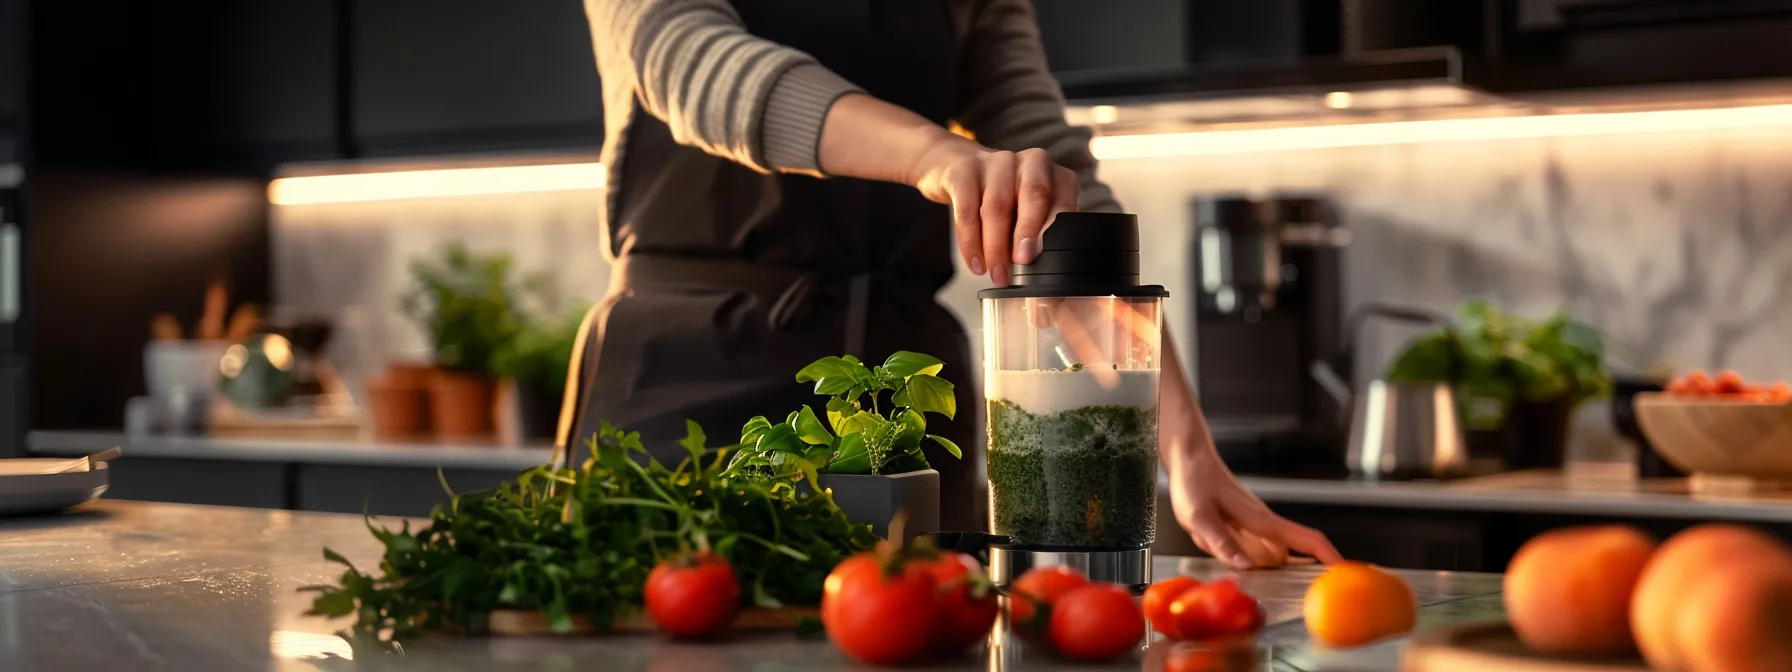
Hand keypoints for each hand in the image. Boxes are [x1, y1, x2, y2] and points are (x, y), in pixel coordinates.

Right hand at [904, 131, 1077, 285]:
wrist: (957, 169)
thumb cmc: (1003, 199)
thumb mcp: (1028, 212)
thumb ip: (1040, 235)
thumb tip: (1045, 278)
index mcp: (1054, 174)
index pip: (1062, 200)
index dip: (1053, 230)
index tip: (1041, 256)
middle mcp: (1030, 162)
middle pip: (1034, 193)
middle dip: (1027, 232)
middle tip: (1020, 263)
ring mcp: (997, 161)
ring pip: (997, 206)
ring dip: (995, 246)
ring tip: (995, 274)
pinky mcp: (964, 170)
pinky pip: (967, 209)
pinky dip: (970, 241)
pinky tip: (974, 263)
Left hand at [1163, 406, 1342, 569]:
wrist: (1189, 459)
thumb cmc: (1195, 483)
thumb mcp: (1199, 517)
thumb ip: (1221, 543)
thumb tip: (1245, 567)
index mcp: (1262, 520)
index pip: (1307, 539)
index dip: (1330, 557)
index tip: (1345, 575)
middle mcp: (1265, 524)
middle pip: (1284, 559)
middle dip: (1267, 570)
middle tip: (1245, 569)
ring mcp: (1256, 525)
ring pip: (1261, 556)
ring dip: (1239, 558)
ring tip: (1209, 538)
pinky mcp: (1244, 526)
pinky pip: (1247, 549)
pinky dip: (1233, 552)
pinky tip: (1214, 542)